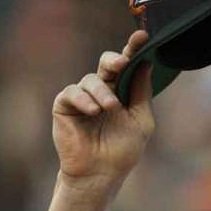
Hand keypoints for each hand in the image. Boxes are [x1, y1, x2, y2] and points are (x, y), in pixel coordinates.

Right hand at [52, 30, 154, 189]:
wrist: (101, 173)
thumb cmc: (123, 150)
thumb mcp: (141, 120)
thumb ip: (142, 92)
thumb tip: (146, 63)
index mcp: (122, 91)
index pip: (128, 66)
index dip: (133, 49)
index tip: (142, 36)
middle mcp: (102, 90)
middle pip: (107, 63)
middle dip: (114, 60)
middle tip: (122, 64)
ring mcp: (82, 97)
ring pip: (91, 80)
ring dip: (102, 92)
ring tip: (109, 108)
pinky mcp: (65, 105)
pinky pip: (72, 92)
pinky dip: (83, 99)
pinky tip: (93, 111)